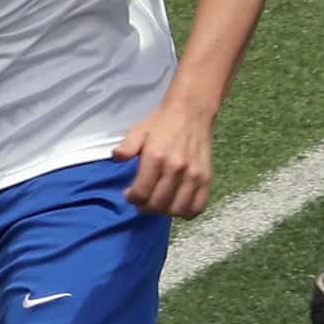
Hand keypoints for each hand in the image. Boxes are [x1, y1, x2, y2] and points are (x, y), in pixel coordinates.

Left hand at [114, 98, 213, 217]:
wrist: (191, 112)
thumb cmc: (162, 123)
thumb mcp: (138, 130)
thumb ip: (126, 146)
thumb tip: (116, 157)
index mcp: (156, 157)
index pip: (142, 193)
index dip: (132, 198)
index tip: (129, 194)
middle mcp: (176, 168)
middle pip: (158, 204)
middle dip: (145, 207)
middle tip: (141, 201)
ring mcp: (194, 175)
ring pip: (178, 209)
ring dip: (164, 211)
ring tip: (158, 203)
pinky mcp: (207, 178)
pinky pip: (198, 206)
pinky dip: (187, 211)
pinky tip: (176, 204)